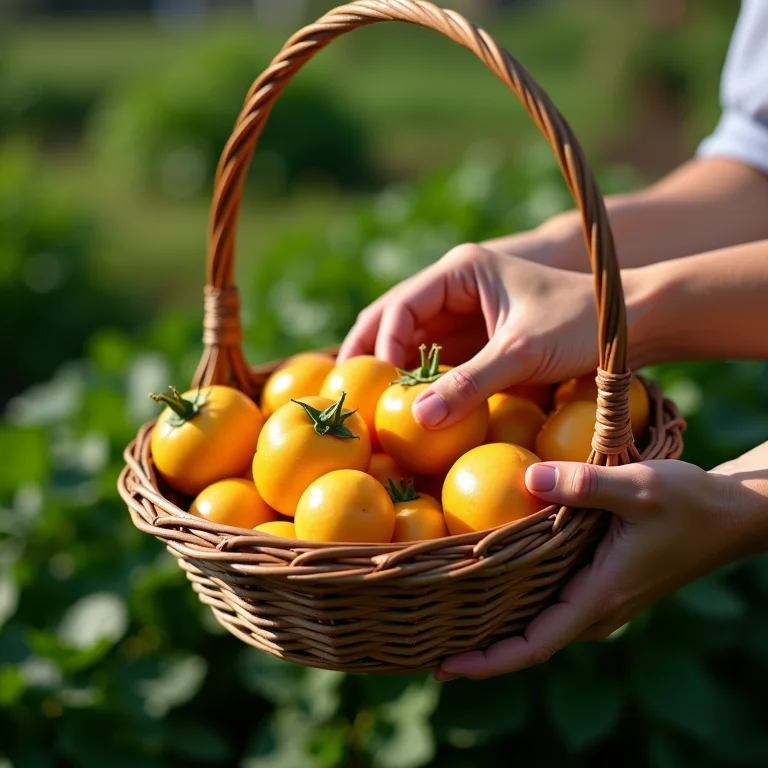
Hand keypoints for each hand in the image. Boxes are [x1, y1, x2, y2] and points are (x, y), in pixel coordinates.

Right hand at [338, 243, 598, 427]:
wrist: (629, 324)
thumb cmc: (579, 325)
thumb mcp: (522, 353)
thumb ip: (470, 384)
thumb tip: (416, 420)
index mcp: (460, 271)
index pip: (402, 304)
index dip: (384, 343)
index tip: (381, 384)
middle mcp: (454, 288)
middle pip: (393, 318)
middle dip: (369, 351)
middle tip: (343, 389)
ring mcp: (463, 315)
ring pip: (409, 340)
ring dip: (389, 368)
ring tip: (363, 401)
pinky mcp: (475, 340)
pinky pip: (434, 359)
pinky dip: (416, 380)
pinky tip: (403, 404)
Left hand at [434, 457, 767, 679]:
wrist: (731, 513)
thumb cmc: (690, 502)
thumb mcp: (638, 487)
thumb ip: (583, 485)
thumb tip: (524, 479)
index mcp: (599, 596)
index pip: (533, 646)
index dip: (487, 660)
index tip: (443, 665)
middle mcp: (596, 607)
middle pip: (528, 641)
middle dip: (480, 647)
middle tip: (425, 636)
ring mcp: (600, 597)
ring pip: (539, 622)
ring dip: (497, 624)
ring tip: (448, 613)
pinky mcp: (603, 580)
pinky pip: (552, 601)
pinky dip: (519, 601)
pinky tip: (495, 580)